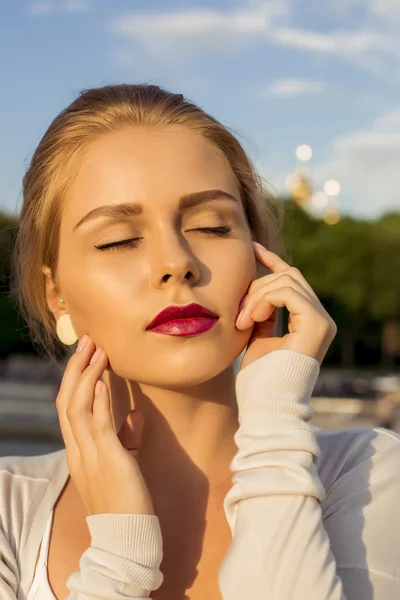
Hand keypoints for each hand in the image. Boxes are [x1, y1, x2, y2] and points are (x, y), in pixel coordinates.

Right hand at [56, 335, 154, 516]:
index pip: (68, 408)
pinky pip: (96, 423)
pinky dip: (97, 399)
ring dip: (86, 374)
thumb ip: (127, 437)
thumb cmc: (128, 500)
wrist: (128, 537)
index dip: (74, 379)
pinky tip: (102, 379)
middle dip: (75, 368)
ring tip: (97, 349)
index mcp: (79, 451)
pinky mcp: (108, 459)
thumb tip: (133, 414)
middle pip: (66, 400)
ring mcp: (89, 454)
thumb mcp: (125, 462)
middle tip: (87, 341)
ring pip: (76, 406)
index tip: (85, 355)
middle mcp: (78, 450)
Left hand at [236, 242, 336, 370]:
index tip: (250, 248)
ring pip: (287, 279)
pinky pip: (288, 292)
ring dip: (256, 295)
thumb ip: (261, 313)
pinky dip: (264, 300)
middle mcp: (320, 318)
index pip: (291, 279)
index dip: (271, 260)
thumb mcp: (257, 338)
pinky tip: (250, 320)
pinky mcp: (317, 324)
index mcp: (308, 320)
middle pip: (288, 274)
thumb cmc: (258, 381)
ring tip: (241, 321)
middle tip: (238, 311)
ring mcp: (322, 320)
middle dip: (257, 285)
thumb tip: (255, 289)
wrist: (265, 408)